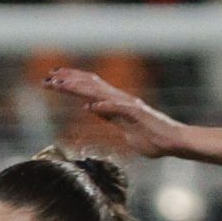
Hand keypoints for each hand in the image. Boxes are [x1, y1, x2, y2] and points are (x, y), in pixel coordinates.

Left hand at [42, 68, 186, 158]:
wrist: (173, 142)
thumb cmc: (151, 139)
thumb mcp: (122, 128)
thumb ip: (107, 117)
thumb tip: (92, 108)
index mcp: (115, 103)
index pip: (89, 88)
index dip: (71, 82)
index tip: (53, 80)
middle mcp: (120, 99)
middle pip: (90, 85)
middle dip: (68, 80)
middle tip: (48, 78)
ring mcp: (129, 106)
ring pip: (100, 93)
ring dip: (79, 88)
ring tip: (61, 85)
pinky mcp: (138, 115)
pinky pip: (119, 110)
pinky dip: (105, 107)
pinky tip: (90, 106)